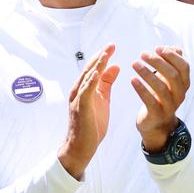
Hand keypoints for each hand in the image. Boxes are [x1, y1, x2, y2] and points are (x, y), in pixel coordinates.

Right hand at [58, 44, 119, 179]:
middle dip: (100, 57)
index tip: (113, 46)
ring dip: (96, 66)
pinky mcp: (80, 109)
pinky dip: (90, 82)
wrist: (81, 147)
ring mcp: (78, 99)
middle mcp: (79, 91)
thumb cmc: (92, 124)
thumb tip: (115, 66)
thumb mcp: (103, 99)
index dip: (103, 57)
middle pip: (89, 70)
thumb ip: (107, 83)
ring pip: (86, 79)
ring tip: (105, 54)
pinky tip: (97, 74)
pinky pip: (85, 93)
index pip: (94, 69)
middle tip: (111, 45)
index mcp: (86, 89)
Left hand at [132, 46, 190, 152]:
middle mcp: (180, 95)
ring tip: (134, 63)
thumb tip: (174, 47)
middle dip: (158, 62)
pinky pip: (150, 102)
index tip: (157, 48)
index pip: (184, 67)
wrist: (157, 124)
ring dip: (147, 74)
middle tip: (142, 54)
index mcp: (184, 84)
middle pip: (173, 76)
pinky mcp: (157, 115)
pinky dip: (141, 90)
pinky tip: (132, 80)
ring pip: (161, 88)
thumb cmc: (162, 97)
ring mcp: (170, 106)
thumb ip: (172, 64)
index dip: (172, 56)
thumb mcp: (169, 81)